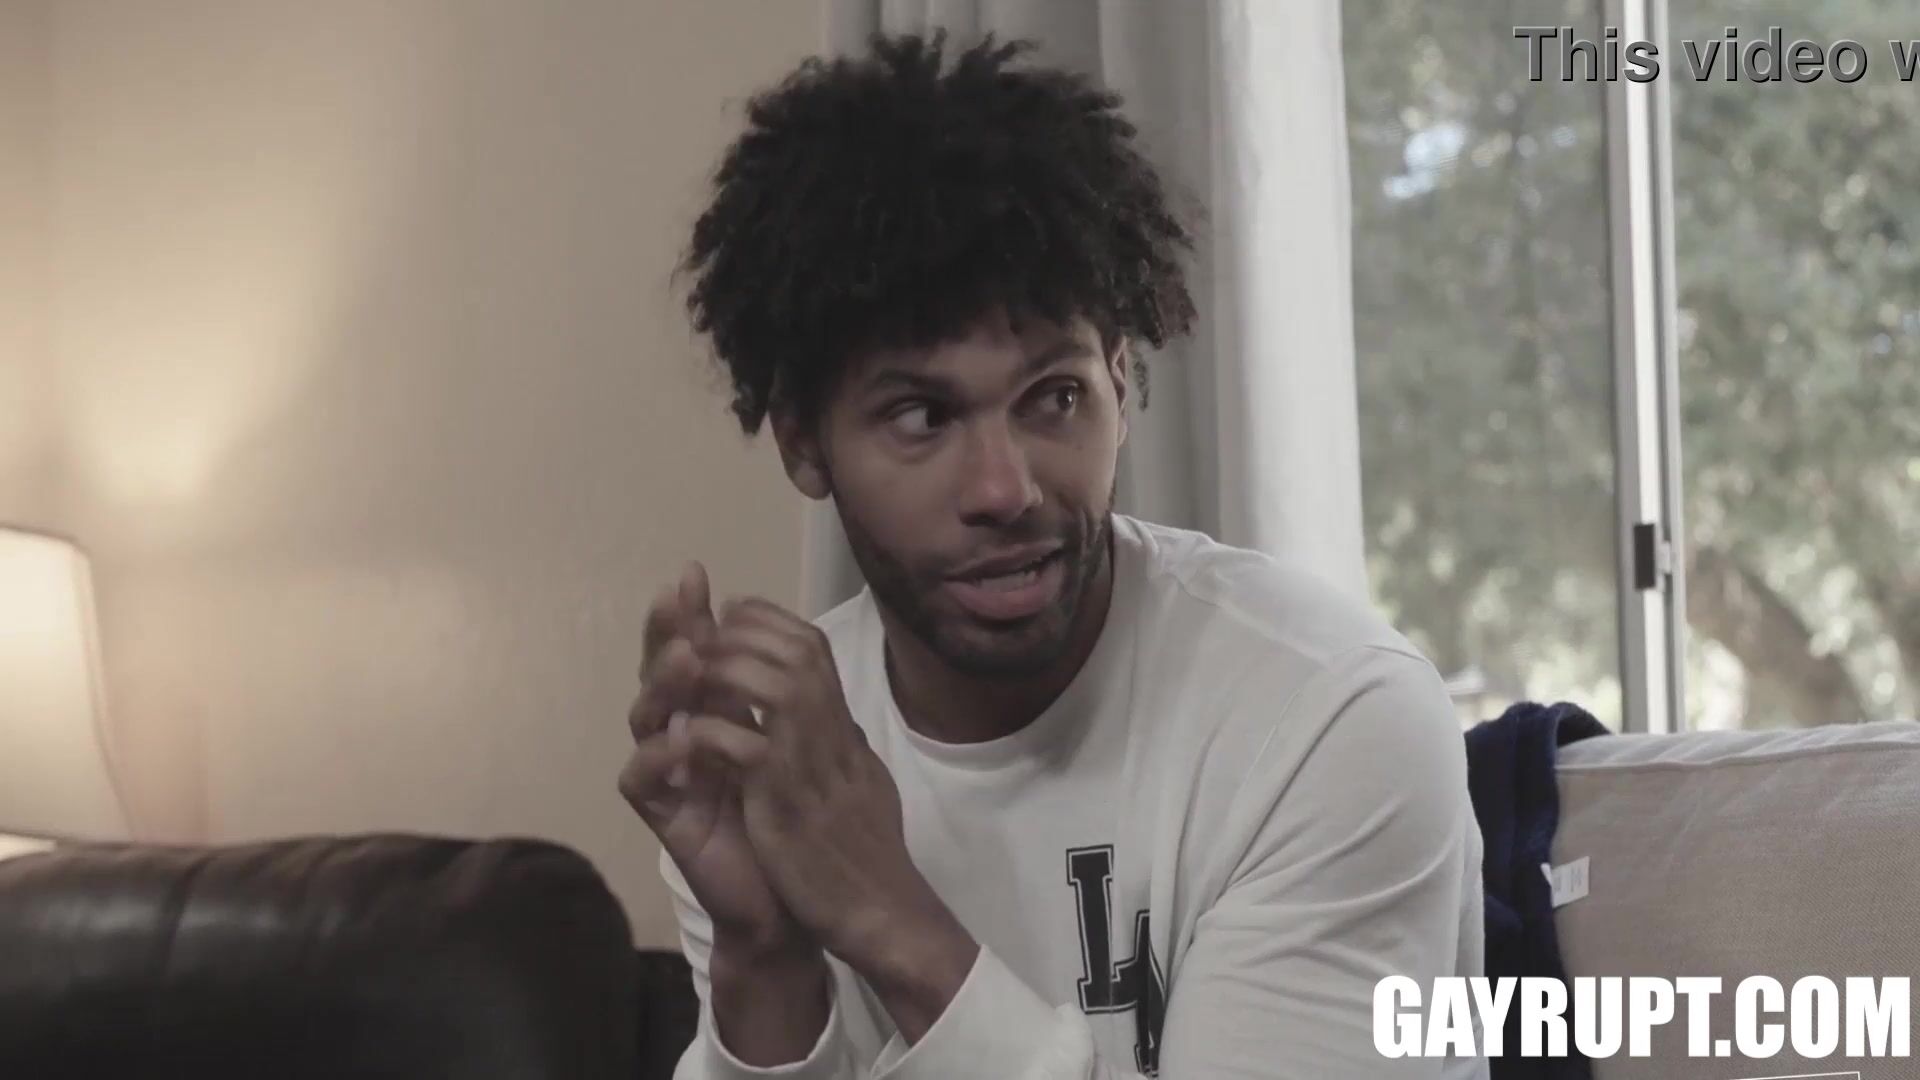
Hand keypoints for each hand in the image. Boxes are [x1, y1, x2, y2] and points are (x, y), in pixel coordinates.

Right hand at [617, 563, 809, 958]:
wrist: (791, 894)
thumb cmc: (791, 816)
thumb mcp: (792, 741)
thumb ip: (781, 690)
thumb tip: (783, 625)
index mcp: (714, 709)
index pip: (695, 651)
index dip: (690, 613)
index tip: (696, 573)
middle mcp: (683, 732)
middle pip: (660, 673)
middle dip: (666, 634)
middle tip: (676, 600)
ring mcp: (668, 771)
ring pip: (647, 716)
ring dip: (664, 685)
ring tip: (687, 658)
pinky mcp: (661, 814)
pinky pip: (641, 778)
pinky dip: (659, 756)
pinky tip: (682, 739)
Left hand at [694, 597, 977, 1040]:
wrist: (880, 912)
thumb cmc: (870, 855)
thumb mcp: (865, 784)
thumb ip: (846, 744)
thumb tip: (838, 714)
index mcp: (846, 727)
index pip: (814, 649)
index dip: (768, 622)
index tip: (731, 614)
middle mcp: (837, 735)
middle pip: (797, 652)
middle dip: (742, 632)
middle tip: (699, 634)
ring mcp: (814, 765)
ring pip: (776, 685)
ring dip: (727, 671)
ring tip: (689, 680)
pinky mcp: (787, 803)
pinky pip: (746, 747)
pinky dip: (713, 733)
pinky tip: (688, 736)